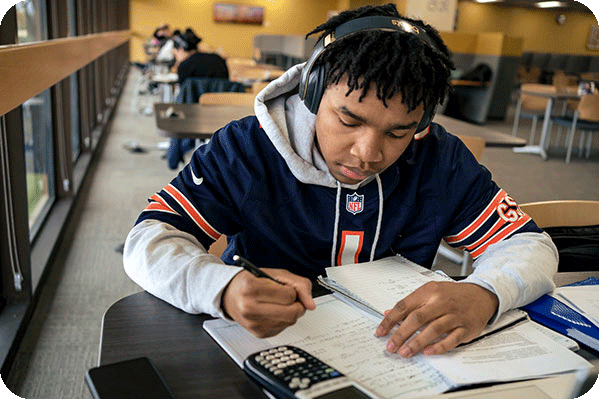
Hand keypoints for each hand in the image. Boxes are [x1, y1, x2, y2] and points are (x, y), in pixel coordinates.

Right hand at [221, 268, 315, 337]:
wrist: (230, 295)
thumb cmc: (252, 282)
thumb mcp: (275, 274)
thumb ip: (298, 284)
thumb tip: (310, 303)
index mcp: (252, 288)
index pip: (289, 295)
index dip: (291, 290)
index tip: (284, 288)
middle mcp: (250, 308)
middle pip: (292, 312)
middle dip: (297, 304)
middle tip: (289, 298)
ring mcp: (253, 323)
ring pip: (290, 322)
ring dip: (291, 312)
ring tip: (279, 304)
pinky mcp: (258, 333)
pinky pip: (283, 329)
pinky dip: (283, 320)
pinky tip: (273, 312)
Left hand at [375, 281, 497, 356]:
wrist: (482, 294)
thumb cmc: (453, 294)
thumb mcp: (430, 291)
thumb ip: (410, 303)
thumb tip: (389, 314)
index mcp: (429, 291)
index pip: (404, 306)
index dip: (390, 320)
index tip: (381, 331)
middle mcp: (441, 302)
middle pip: (417, 318)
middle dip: (401, 334)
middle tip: (391, 346)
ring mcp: (455, 315)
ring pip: (433, 329)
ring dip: (417, 342)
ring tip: (405, 352)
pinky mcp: (466, 328)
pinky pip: (452, 338)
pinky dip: (439, 346)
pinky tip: (428, 352)